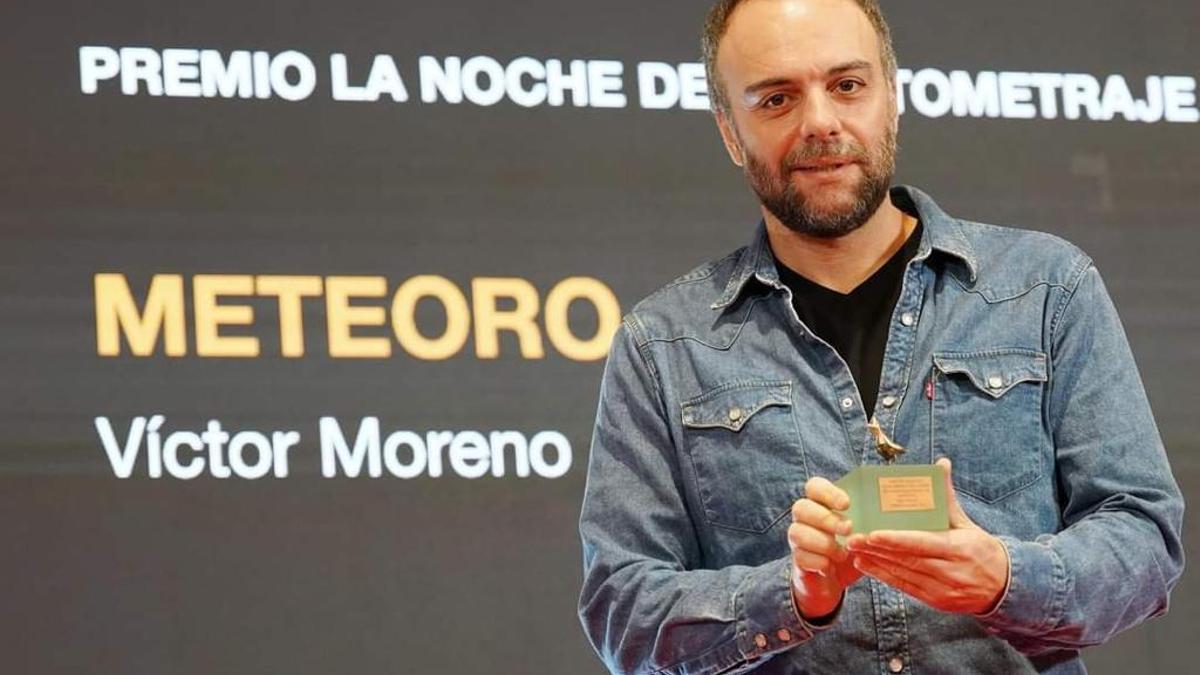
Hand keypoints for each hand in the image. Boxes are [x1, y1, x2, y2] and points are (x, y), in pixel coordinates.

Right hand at [788, 476, 861, 620]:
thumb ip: (871, 521)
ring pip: (797, 532)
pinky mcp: (797, 559)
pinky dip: (819, 563)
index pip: (814, 486)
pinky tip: (830, 567)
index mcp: (820, 504)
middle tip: (848, 529)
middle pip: (801, 507)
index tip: (847, 504)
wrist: (833, 581)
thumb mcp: (864, 533)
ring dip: (823, 543)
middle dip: (825, 518)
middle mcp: (805, 518)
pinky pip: (800, 557)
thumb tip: (895, 509)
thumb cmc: (851, 550)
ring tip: (842, 554)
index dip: (828, 492)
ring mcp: (798, 538)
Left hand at [845, 458, 1009, 614]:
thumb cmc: (981, 549)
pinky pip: (906, 588)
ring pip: (904, 576)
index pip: (922, 543)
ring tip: (854, 550)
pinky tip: (867, 565)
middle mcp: (951, 571)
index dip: (896, 540)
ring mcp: (943, 589)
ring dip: (876, 563)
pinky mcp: (937, 601)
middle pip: (908, 560)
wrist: (1004, 587)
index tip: (872, 533)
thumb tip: (942, 463)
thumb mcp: (967, 523)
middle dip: (877, 550)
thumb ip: (948, 497)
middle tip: (853, 538)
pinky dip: (885, 577)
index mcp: (959, 548)